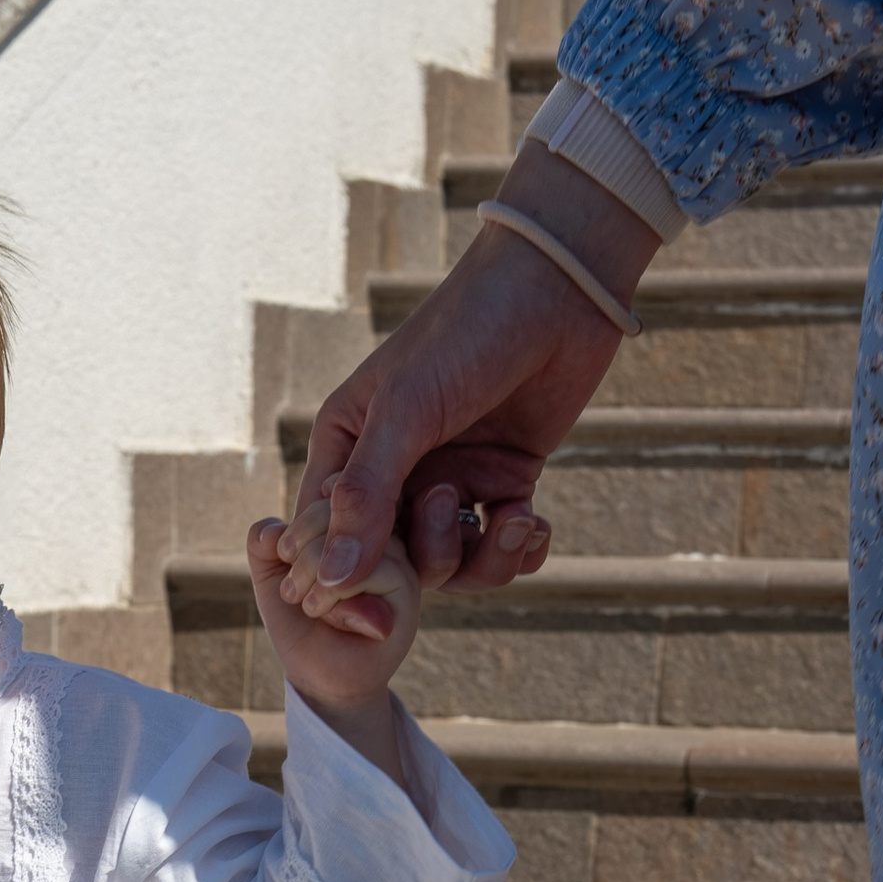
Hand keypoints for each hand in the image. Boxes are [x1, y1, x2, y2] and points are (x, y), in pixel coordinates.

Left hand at [248, 512, 421, 773]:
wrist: (320, 676)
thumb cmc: (302, 623)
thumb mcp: (273, 577)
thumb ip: (265, 542)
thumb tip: (274, 527)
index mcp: (355, 521)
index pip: (332, 489)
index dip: (299, 523)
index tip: (285, 555)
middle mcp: (382, 532)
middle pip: (341, 506)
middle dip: (301, 548)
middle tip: (293, 590)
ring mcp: (399, 558)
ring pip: (355, 538)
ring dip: (315, 576)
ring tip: (310, 606)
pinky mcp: (408, 588)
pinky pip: (369, 570)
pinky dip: (334, 596)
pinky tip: (331, 617)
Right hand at [284, 145, 661, 614]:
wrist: (558, 289)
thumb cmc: (467, 332)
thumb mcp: (406, 413)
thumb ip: (367, 497)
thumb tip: (331, 579)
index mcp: (348, 445)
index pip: (324, 532)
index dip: (341, 571)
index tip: (367, 592)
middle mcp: (394, 470)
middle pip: (391, 560)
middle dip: (427, 556)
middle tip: (453, 505)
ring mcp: (451, 478)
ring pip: (450, 564)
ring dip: (480, 558)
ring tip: (509, 516)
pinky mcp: (504, 480)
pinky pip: (499, 547)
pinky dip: (518, 549)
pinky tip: (533, 522)